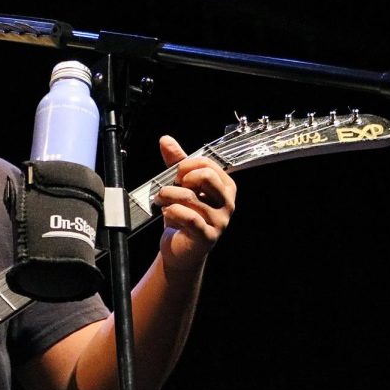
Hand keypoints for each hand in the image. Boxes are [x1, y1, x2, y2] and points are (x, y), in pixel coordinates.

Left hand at [153, 135, 236, 271]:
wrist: (180, 249)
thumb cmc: (184, 216)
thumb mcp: (181, 186)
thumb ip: (176, 162)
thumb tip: (166, 140)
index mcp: (225, 187)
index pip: (208, 163)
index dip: (186, 165)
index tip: (176, 175)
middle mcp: (227, 203)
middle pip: (206, 176)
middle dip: (181, 179)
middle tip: (170, 187)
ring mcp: (220, 221)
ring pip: (189, 197)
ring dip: (168, 196)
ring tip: (162, 201)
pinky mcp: (207, 236)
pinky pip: (187, 216)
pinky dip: (171, 212)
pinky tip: (167, 213)